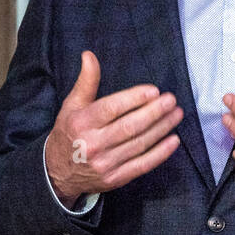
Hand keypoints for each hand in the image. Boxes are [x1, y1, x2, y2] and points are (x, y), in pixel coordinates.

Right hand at [44, 51, 183, 206]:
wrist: (58, 173)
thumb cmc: (69, 133)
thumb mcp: (71, 106)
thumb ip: (86, 81)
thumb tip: (89, 55)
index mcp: (81, 123)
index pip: (111, 109)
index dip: (134, 99)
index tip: (153, 90)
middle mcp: (92, 144)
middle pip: (129, 127)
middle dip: (154, 112)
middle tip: (171, 100)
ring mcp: (104, 164)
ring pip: (139, 144)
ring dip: (161, 129)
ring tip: (176, 114)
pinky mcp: (115, 179)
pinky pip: (142, 165)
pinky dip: (160, 154)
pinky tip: (173, 140)